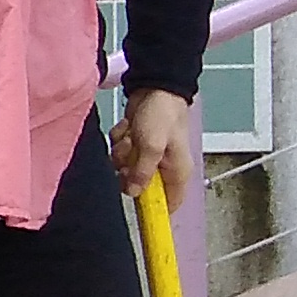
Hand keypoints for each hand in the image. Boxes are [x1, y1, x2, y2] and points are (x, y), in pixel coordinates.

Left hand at [111, 87, 198, 210]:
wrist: (155, 87)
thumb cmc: (161, 116)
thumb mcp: (152, 146)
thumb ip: (143, 172)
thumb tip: (134, 194)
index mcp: (177, 172)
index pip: (170, 204)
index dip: (153, 210)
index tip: (136, 206)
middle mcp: (164, 167)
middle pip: (139, 186)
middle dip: (128, 170)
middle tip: (131, 154)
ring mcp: (148, 155)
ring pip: (125, 167)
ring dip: (122, 152)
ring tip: (131, 136)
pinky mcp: (135, 144)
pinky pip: (120, 152)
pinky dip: (119, 140)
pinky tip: (127, 128)